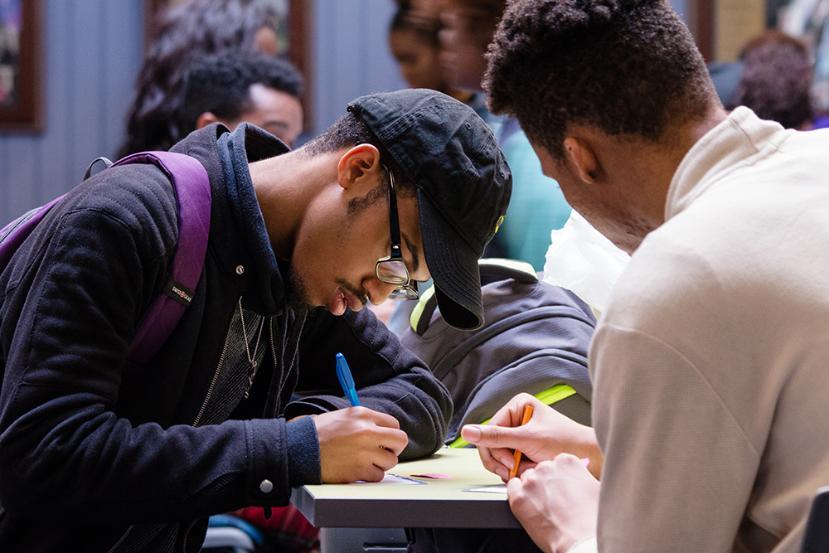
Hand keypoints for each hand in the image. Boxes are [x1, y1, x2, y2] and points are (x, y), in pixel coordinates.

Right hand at [313, 407, 408, 482]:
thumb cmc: (318, 433)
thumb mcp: (343, 416)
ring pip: (391, 461)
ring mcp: (364, 452)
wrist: (298, 449)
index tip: (384, 440)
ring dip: (381, 464)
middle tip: (384, 453)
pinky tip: (358, 470)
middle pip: (400, 441)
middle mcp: (366, 431)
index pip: (394, 424)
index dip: (390, 434)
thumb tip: (383, 430)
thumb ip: (365, 421)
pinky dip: (370, 476)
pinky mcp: (359, 470)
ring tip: (365, 462)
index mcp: (363, 415)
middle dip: (394, 448)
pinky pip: (378, 476)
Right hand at [461, 393, 601, 480]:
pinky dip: (517, 470)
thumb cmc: (566, 442)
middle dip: (503, 460)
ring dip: (511, 467)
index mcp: (517, 406)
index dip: (494, 449)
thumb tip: (467, 431)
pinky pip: (509, 462)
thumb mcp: (528, 438)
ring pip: (499, 456)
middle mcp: (517, 418)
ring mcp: (520, 435)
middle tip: (514, 469)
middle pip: (491, 443)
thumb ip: (496, 436)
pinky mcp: (525, 449)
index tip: (509, 461)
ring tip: (528, 469)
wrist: (590, 458)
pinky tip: (530, 470)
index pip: (489, 429)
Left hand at [508, 454, 598, 552]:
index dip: (557, 479)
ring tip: (544, 508)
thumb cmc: (592, 521)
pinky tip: (530, 509)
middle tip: (553, 501)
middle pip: (539, 471)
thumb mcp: (595, 488)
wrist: (582, 542)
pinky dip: (518, 497)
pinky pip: (511, 488)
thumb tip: (576, 477)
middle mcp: (547, 467)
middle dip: (544, 484)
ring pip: (525, 479)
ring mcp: (531, 481)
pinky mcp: (518, 497)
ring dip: (531, 491)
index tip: (560, 488)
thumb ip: (580, 475)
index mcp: (566, 461)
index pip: (554, 463)